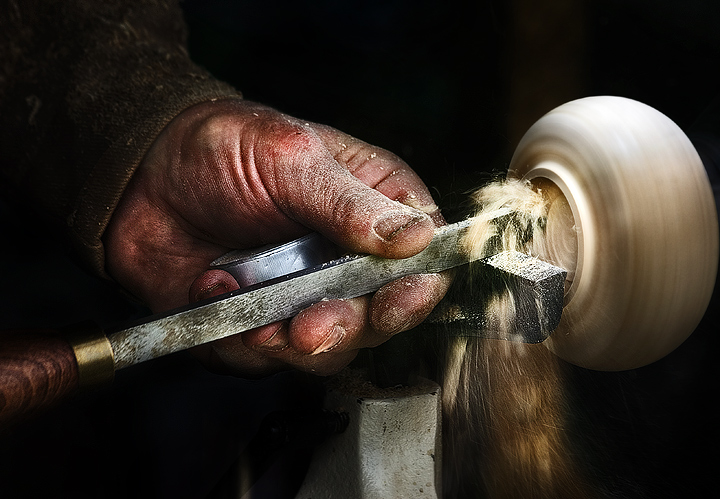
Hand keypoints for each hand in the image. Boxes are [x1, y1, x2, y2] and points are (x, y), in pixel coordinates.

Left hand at [104, 99, 449, 376]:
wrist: (144, 177)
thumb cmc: (224, 147)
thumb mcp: (290, 157)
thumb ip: (348, 202)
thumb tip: (413, 238)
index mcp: (373, 210)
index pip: (421, 263)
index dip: (415, 290)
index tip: (394, 303)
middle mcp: (346, 261)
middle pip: (379, 318)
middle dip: (347, 328)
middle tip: (311, 326)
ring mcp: (305, 297)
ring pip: (328, 350)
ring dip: (296, 345)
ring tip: (258, 320)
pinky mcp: (263, 324)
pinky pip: (266, 358)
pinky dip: (242, 340)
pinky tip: (217, 295)